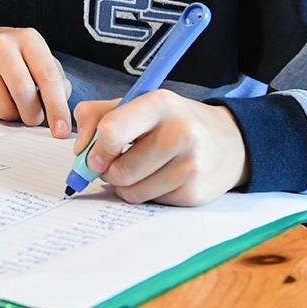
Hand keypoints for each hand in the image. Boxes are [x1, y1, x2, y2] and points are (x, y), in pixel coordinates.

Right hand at [0, 26, 72, 136]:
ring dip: (12, 117)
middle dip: (33, 115)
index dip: (57, 107)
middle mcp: (1, 44)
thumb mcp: (40, 59)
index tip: (61, 131)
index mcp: (28, 39)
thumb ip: (56, 82)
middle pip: (22, 93)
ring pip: (1, 107)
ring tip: (13, 105)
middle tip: (34, 119)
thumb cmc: (17, 57)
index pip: (47, 77)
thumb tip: (59, 112)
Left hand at [72, 91, 248, 205]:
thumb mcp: (136, 104)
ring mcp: (191, 166)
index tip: (93, 153)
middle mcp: (180, 133)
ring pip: (131, 191)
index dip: (95, 148)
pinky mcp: (195, 193)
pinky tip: (158, 177)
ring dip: (124, 185)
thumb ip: (96, 115)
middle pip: (119, 170)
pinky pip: (149, 203)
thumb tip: (79, 151)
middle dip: (107, 171)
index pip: (111, 132)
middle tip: (114, 162)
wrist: (227, 141)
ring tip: (137, 168)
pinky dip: (145, 193)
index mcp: (159, 104)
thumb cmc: (170, 121)